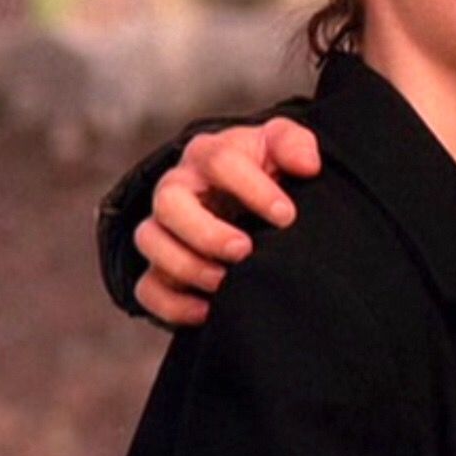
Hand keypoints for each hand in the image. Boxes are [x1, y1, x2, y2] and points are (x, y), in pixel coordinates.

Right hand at [133, 117, 320, 325]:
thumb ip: (295, 145)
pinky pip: (147, 287)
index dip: (252, 188)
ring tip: (226, 282)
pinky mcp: (158, 265)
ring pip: (151, 242)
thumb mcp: (280, 145)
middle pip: (169, 202)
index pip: (219, 161)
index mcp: (208, 154)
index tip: (286, 216)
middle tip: (244, 251)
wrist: (241, 196)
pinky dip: (172, 303)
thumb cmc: (262, 167)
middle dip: (206, 232)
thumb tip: (308, 165)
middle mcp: (177, 187)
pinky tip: (207, 311)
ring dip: (187, 266)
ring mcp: (162, 226)